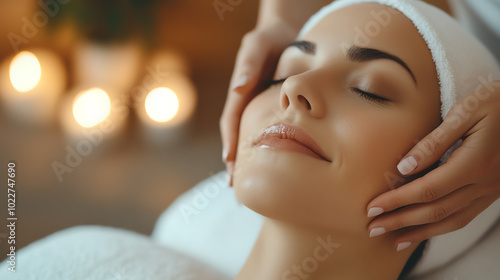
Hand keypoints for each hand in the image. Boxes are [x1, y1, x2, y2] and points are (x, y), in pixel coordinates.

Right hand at [220, 20, 297, 184]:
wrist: (285, 33)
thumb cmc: (270, 38)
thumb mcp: (258, 45)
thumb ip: (248, 63)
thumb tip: (238, 88)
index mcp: (240, 93)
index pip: (232, 122)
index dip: (230, 143)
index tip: (230, 164)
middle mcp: (246, 103)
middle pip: (237, 136)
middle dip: (235, 161)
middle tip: (235, 187)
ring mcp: (259, 108)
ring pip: (252, 137)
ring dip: (249, 161)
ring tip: (251, 185)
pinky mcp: (273, 109)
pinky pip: (269, 131)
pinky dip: (268, 149)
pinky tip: (277, 165)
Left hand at [366, 79, 499, 250]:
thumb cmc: (496, 102)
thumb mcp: (465, 112)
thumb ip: (434, 142)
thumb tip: (404, 167)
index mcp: (474, 163)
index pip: (427, 190)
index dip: (397, 201)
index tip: (372, 208)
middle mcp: (484, 184)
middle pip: (435, 211)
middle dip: (401, 222)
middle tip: (373, 229)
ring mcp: (490, 191)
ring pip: (451, 221)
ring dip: (420, 233)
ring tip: (394, 240)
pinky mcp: (491, 192)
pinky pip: (464, 217)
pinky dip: (441, 228)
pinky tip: (424, 230)